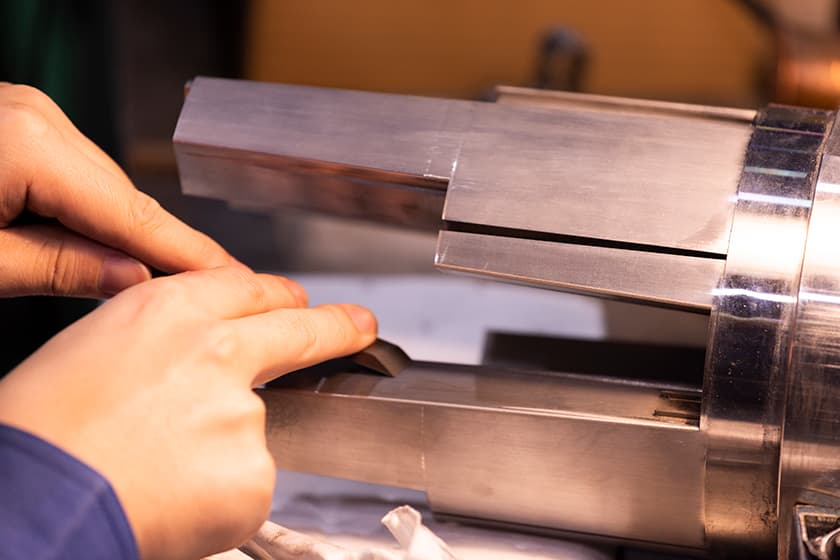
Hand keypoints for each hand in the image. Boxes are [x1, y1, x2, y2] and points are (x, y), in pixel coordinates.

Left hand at [0, 83, 236, 297]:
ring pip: (100, 188)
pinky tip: (51, 239)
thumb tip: (133, 276)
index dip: (187, 253)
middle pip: (121, 200)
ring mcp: (29, 113)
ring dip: (102, 233)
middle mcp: (37, 116)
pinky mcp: (19, 122)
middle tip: (159, 306)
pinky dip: (76, 211)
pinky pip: (72, 174)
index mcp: (30, 144)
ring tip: (82, 276)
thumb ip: (59, 268)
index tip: (227, 276)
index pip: (135, 215)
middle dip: (139, 250)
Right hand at [0, 266, 377, 558]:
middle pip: (301, 329)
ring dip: (228, 446)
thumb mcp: (94, 349)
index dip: (277, 298)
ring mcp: (244, 412)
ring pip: (260, 425)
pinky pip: (250, 483)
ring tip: (163, 471)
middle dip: (337, 326)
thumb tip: (195, 355)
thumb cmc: (41, 434)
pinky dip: (222, 496)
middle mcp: (220, 350)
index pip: (252, 288)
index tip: (298, 302)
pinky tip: (176, 500)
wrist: (36, 504)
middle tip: (359, 326)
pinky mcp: (254, 473)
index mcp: (171, 311)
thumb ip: (165, 341)